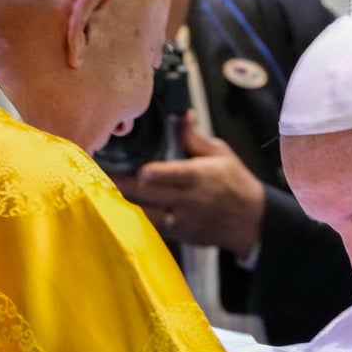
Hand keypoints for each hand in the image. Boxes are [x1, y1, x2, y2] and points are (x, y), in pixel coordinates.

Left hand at [112, 114, 264, 255]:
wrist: (251, 222)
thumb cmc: (235, 183)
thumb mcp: (221, 154)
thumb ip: (195, 137)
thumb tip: (180, 115)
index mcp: (199, 176)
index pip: (172, 176)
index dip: (150, 174)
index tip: (133, 167)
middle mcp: (188, 201)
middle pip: (150, 196)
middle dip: (124, 185)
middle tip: (101, 172)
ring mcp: (181, 221)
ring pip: (145, 215)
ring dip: (124, 203)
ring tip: (102, 190)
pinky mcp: (177, 236)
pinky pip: (151, 228)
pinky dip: (135, 217)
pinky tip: (119, 207)